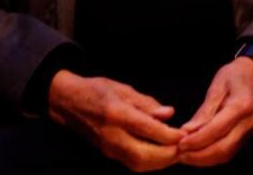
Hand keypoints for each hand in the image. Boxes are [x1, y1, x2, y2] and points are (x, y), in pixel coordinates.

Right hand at [48, 70, 184, 171]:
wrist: (67, 102)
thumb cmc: (97, 90)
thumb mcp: (123, 88)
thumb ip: (147, 103)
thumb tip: (169, 114)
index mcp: (115, 113)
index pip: (146, 129)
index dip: (168, 135)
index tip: (184, 134)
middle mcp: (111, 134)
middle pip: (142, 155)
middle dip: (167, 155)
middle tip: (185, 148)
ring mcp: (108, 147)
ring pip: (138, 164)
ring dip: (160, 162)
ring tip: (177, 152)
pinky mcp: (108, 153)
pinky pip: (132, 163)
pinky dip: (150, 162)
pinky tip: (162, 154)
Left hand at [176, 56, 252, 166]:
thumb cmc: (233, 76)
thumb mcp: (216, 87)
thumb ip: (204, 112)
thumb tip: (187, 131)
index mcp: (241, 106)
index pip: (217, 129)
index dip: (197, 140)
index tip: (180, 144)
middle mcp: (248, 122)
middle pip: (223, 148)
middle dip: (199, 156)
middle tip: (179, 154)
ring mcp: (249, 131)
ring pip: (226, 154)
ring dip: (203, 160)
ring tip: (185, 156)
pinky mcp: (246, 136)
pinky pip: (228, 152)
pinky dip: (211, 157)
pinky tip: (197, 154)